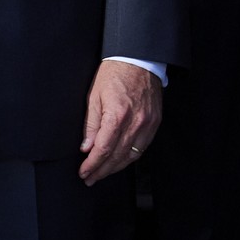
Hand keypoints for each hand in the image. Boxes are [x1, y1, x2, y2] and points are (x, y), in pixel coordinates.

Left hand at [79, 60, 161, 184]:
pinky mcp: (155, 123)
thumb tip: (86, 147)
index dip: (92, 165)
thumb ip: (91, 124)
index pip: (103, 149)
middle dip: (102, 171)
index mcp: (117, 115)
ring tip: (102, 174)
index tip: (84, 172)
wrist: (139, 60)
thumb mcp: (94, 96)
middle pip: (117, 156)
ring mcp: (148, 124)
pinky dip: (130, 158)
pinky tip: (120, 162)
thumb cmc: (114, 74)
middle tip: (90, 179)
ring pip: (132, 156)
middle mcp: (135, 123)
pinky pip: (143, 148)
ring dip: (116, 168)